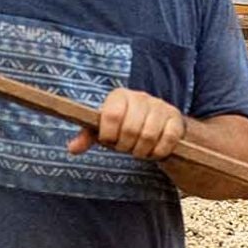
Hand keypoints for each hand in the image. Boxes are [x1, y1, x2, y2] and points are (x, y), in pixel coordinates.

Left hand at [67, 87, 188, 160]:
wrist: (156, 124)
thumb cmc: (124, 126)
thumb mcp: (105, 129)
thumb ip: (88, 137)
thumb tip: (72, 148)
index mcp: (120, 96)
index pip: (112, 115)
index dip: (109, 134)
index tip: (110, 140)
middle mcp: (141, 97)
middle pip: (131, 129)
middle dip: (126, 145)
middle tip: (125, 147)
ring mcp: (160, 107)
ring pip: (148, 136)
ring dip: (141, 151)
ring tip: (138, 150)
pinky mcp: (175, 119)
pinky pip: (167, 140)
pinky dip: (158, 152)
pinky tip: (153, 150)